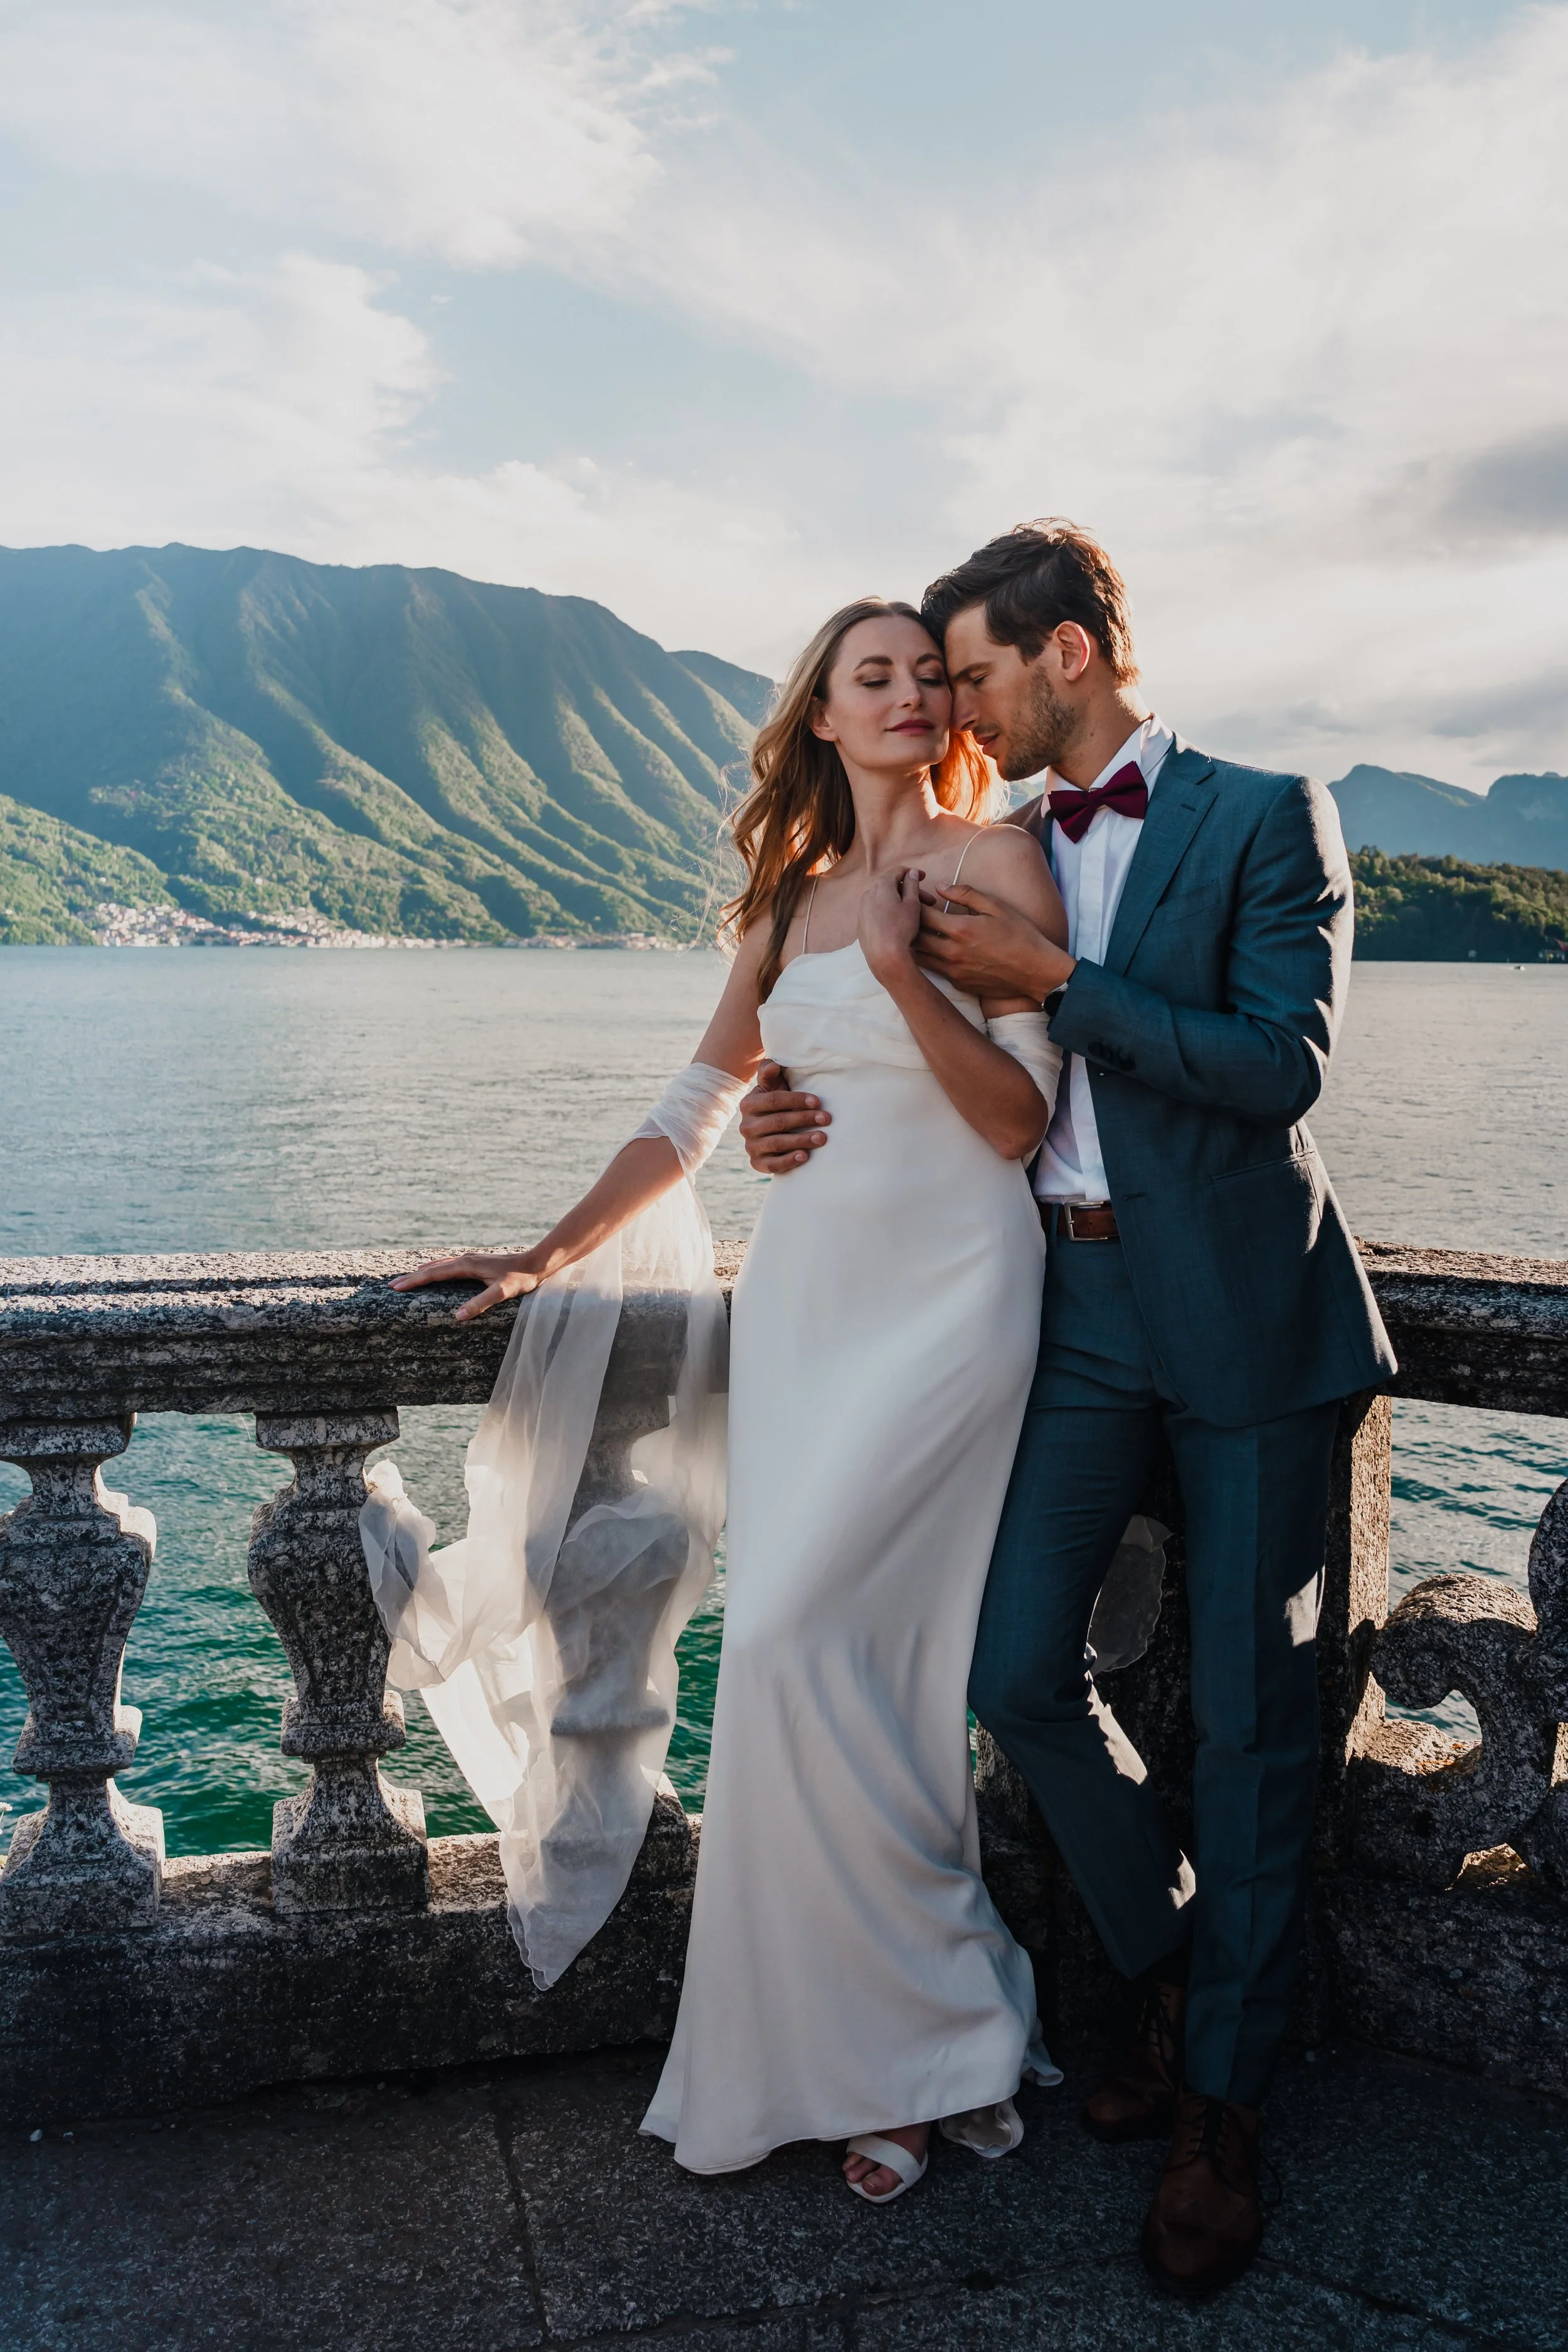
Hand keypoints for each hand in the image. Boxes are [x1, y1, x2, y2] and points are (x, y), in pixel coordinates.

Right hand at [389, 1250, 544, 1322]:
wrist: (536, 1263)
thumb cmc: (520, 1279)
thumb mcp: (501, 1293)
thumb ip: (480, 1303)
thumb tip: (457, 1316)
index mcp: (466, 1266)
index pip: (434, 1274)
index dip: (414, 1282)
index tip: (397, 1288)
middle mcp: (465, 1259)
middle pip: (432, 1268)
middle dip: (412, 1277)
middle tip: (392, 1285)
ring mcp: (470, 1259)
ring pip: (439, 1265)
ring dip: (422, 1272)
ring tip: (407, 1278)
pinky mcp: (476, 1262)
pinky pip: (449, 1265)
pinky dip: (436, 1269)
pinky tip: (436, 1271)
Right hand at [738, 1060, 829, 1174]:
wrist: (771, 1130)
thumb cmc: (777, 1103)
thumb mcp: (772, 1086)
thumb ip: (769, 1072)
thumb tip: (773, 1065)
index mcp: (748, 1104)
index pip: (773, 1101)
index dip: (796, 1100)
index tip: (818, 1101)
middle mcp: (746, 1126)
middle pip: (777, 1122)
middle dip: (804, 1119)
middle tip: (826, 1119)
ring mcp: (751, 1146)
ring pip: (777, 1143)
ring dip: (801, 1140)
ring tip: (822, 1138)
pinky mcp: (757, 1163)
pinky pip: (772, 1165)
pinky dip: (789, 1161)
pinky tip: (805, 1156)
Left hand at [857, 865, 922, 988]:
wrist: (884, 956)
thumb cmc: (901, 928)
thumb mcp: (912, 904)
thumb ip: (912, 884)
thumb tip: (912, 872)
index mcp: (881, 885)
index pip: (898, 871)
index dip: (913, 873)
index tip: (924, 878)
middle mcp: (868, 894)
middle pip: (891, 886)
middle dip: (910, 891)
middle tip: (928, 901)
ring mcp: (862, 910)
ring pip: (884, 899)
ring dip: (900, 902)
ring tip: (916, 912)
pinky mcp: (861, 924)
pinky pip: (877, 911)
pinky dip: (889, 911)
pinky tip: (899, 922)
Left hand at [916, 880, 1074, 999]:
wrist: (1035, 971)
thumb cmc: (1020, 935)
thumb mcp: (996, 907)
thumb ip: (966, 894)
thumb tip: (940, 886)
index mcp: (960, 929)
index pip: (922, 915)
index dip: (914, 905)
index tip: (916, 899)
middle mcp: (952, 953)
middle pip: (914, 938)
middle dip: (909, 925)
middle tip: (910, 916)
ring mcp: (953, 971)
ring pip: (919, 957)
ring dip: (915, 944)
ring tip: (916, 933)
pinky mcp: (958, 983)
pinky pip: (934, 970)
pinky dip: (929, 959)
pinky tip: (934, 951)